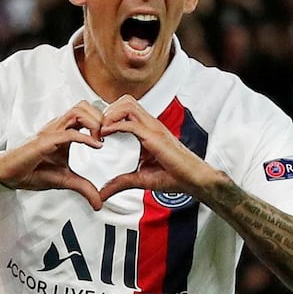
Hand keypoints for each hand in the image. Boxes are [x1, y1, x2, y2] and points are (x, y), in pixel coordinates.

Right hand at [0, 101, 103, 208]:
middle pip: (84, 106)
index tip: (112, 136)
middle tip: (108, 135)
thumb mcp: (66, 180)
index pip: (86, 113)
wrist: (10, 176)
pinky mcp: (45, 141)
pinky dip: (85, 137)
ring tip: (101, 139)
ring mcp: (51, 131)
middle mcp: (58, 127)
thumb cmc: (34, 172)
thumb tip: (99, 204)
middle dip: (101, 117)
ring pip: (77, 111)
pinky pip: (69, 133)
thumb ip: (84, 188)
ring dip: (94, 122)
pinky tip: (96, 146)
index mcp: (64, 131)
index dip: (102, 120)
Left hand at [98, 95, 218, 200]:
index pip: (125, 109)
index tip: (97, 132)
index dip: (109, 115)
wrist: (195, 180)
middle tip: (97, 129)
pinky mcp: (155, 137)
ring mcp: (153, 128)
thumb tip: (102, 193)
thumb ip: (120, 182)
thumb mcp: (140, 179)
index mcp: (148, 130)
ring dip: (110, 115)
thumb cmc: (175, 176)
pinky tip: (106, 135)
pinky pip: (131, 124)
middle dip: (107, 111)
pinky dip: (115, 126)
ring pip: (127, 105)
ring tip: (101, 131)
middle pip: (125, 101)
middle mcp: (151, 125)